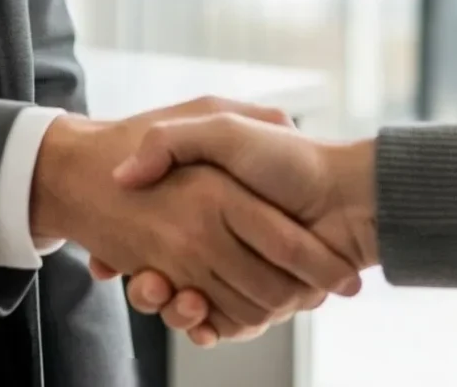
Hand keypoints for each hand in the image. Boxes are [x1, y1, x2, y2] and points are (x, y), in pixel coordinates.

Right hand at [31, 99, 363, 342]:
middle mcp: (217, 240)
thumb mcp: (221, 127)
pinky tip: (200, 322)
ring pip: (187, 305)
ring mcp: (238, 272)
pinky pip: (223, 325)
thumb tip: (125, 175)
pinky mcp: (259, 301)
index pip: (147, 236)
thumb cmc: (290, 160)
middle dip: (147, 287)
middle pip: (162, 277)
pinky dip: (209, 329)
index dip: (123, 253)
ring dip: (175, 310)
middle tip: (144, 281)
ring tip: (171, 295)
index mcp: (205, 203)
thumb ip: (172, 141)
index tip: (105, 261)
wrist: (351, 199)